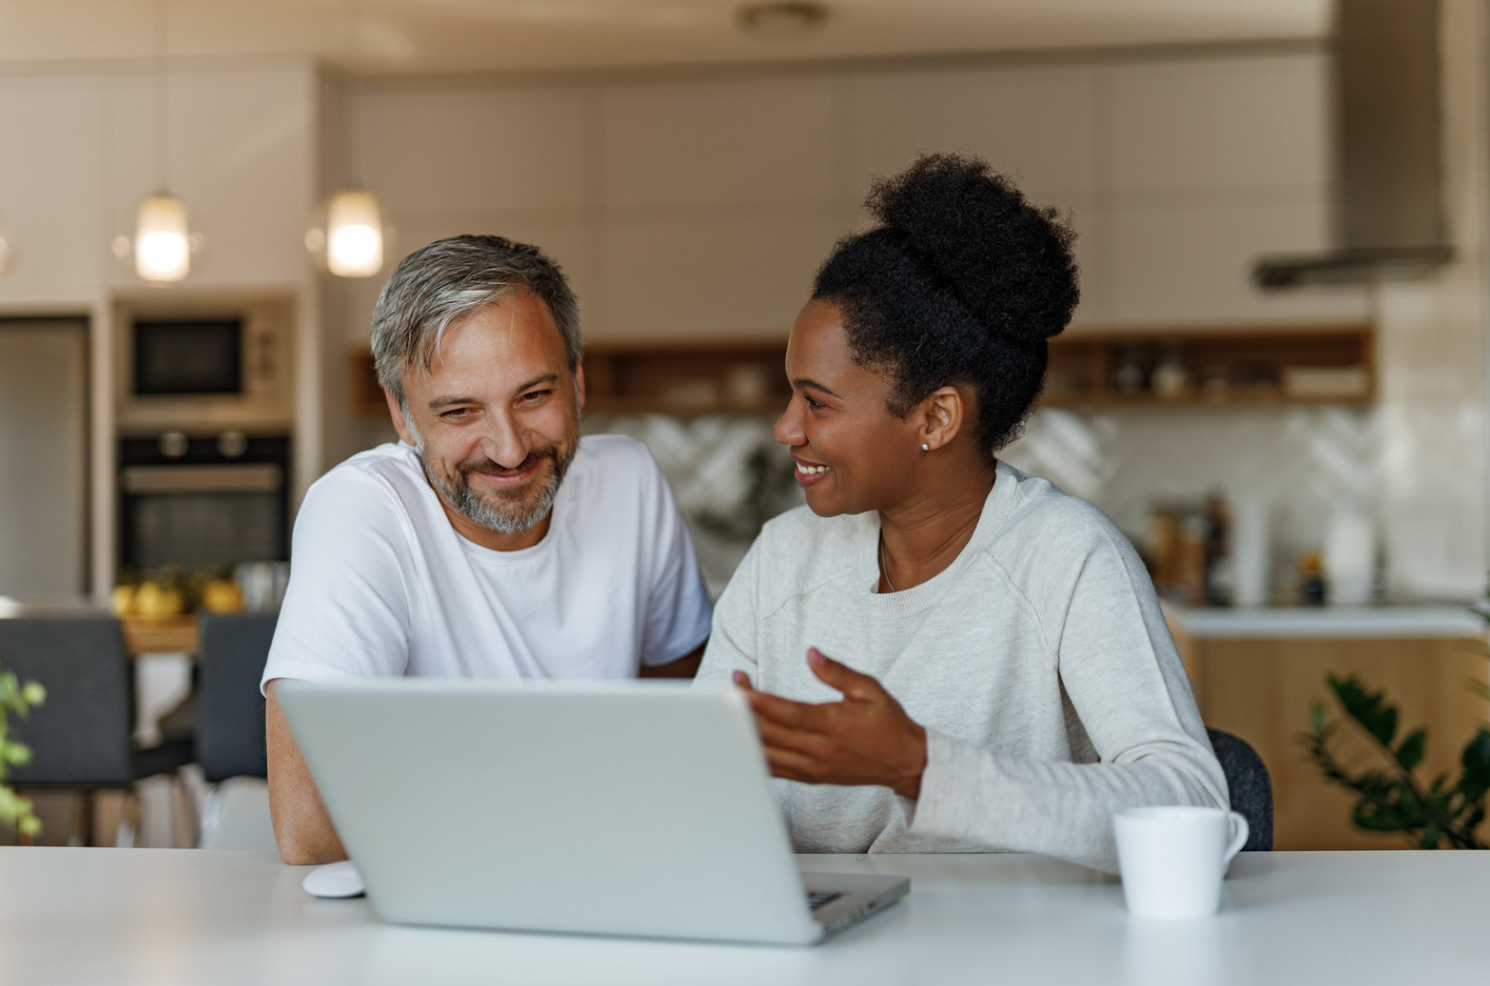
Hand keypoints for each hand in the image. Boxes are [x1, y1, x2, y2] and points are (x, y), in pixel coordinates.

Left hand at [733, 648, 927, 799]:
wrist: (904, 763)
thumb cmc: (888, 723)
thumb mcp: (870, 689)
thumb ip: (837, 672)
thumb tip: (811, 653)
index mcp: (834, 725)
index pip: (789, 714)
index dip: (762, 703)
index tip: (740, 688)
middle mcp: (819, 750)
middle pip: (771, 733)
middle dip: (746, 711)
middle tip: (729, 690)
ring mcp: (812, 768)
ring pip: (768, 754)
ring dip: (745, 733)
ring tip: (729, 711)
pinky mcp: (809, 778)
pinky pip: (774, 769)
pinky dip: (754, 755)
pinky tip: (740, 739)